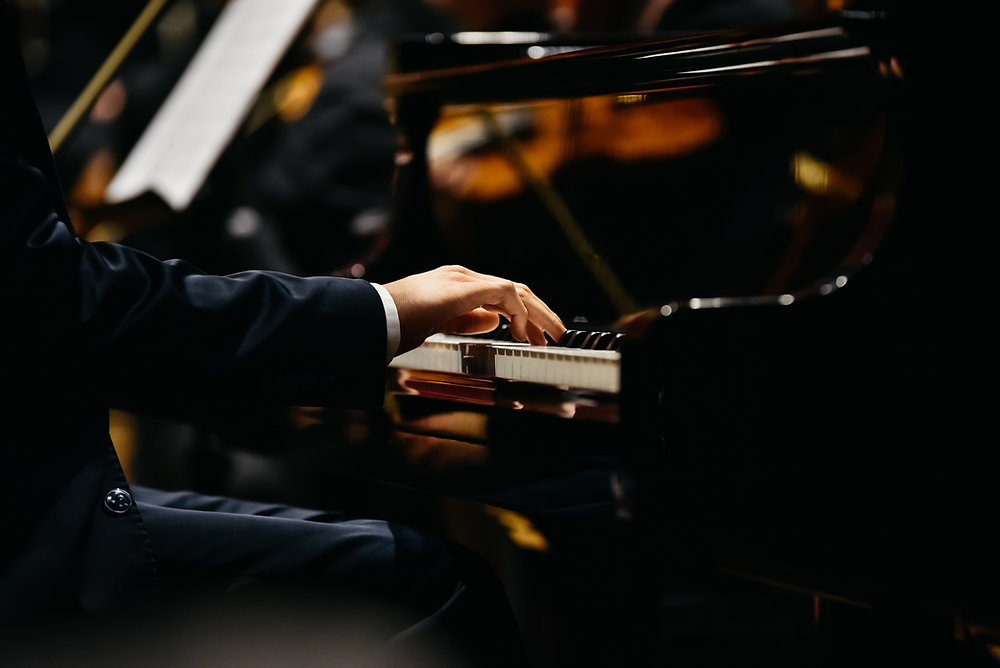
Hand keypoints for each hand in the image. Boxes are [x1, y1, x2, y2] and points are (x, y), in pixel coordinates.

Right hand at [383, 265, 565, 353]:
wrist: (375, 318)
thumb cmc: (396, 324)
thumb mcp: (438, 325)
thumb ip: (466, 322)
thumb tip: (493, 322)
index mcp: (455, 285)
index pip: (499, 295)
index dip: (522, 314)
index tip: (534, 336)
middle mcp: (462, 277)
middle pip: (513, 291)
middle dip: (538, 312)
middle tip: (555, 333)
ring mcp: (463, 280)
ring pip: (515, 290)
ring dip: (538, 313)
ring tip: (553, 334)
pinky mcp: (465, 287)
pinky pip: (506, 294)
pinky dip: (520, 313)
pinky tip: (525, 333)